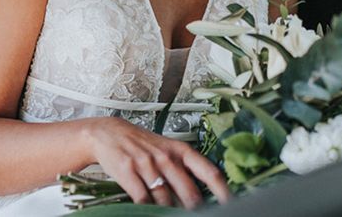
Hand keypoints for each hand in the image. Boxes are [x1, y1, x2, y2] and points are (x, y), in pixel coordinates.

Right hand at [83, 117, 229, 207]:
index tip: (230, 203)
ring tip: (172, 215)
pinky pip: (143, 198)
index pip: (208, 171)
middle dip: (195, 208)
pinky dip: (147, 208)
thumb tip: (204, 191)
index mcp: (181, 150)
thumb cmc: (144, 144)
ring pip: (165, 198)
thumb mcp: (168, 149)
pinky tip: (150, 211)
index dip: (221, 189)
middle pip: (188, 191)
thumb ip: (184, 168)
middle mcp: (167, 157)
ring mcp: (148, 164)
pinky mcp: (129, 172)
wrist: (111, 134)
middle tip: (200, 215)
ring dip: (170, 211)